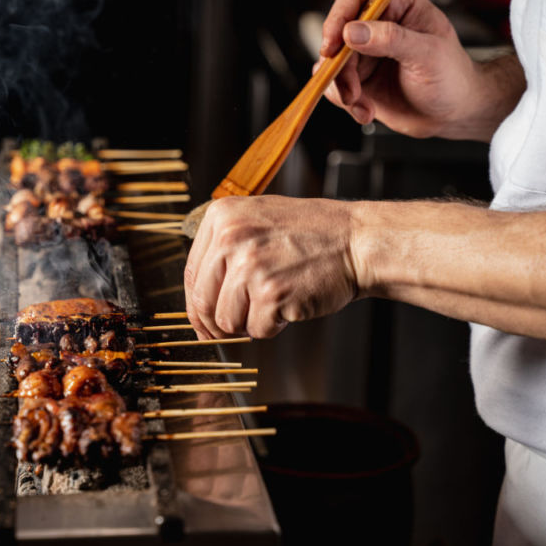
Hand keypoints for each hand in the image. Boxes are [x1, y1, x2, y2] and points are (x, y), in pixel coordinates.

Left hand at [183, 196, 360, 339]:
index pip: (190, 274)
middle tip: (235, 328)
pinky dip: (274, 326)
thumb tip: (198, 295)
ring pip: (227, 321)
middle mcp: (230, 238)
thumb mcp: (258, 219)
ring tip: (274, 302)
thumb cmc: (312, 234)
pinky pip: (258, 329)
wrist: (355, 241)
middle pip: (202, 302)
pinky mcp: (271, 293)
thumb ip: (224, 247)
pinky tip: (290, 304)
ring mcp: (250, 265)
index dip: (196, 305)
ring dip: (250, 322)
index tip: (203, 320)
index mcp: (221, 216)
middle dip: (217, 323)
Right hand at [319, 0, 490, 139]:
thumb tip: (353, 31)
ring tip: (362, 105)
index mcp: (398, 5)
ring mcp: (364, 54)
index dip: (338, 19)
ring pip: (331, 65)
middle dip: (339, 67)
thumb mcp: (428, 54)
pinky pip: (334, 87)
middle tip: (351, 90)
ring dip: (341, 89)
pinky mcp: (358, 79)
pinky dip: (346, 103)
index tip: (332, 46)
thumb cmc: (452, 77)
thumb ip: (392, 39)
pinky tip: (366, 111)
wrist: (453, 113)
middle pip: (336, 37)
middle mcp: (376, 26)